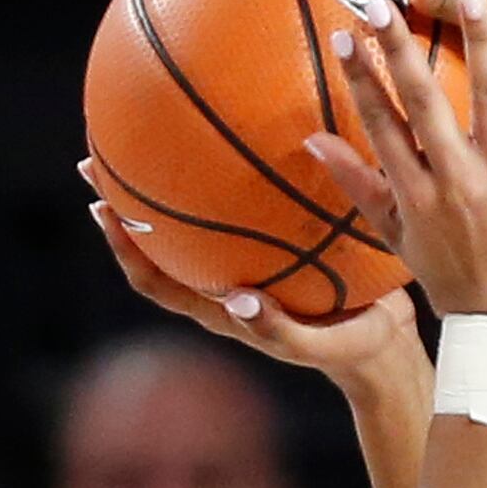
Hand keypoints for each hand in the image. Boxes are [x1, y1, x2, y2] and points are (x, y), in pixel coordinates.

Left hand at [80, 157, 423, 380]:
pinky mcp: (276, 250)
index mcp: (223, 311)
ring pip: (190, 226)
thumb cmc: (355, 345)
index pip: (154, 281)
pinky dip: (226, 178)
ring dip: (161, 189)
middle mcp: (222, 285)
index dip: (124, 248)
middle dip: (124, 205)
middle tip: (97, 161)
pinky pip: (239, 211)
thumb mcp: (324, 344)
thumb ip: (281, 331)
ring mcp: (247, 267)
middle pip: (156, 246)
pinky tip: (239, 142)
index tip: (101, 208)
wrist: (389, 345)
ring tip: (143, 141)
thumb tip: (236, 302)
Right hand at [305, 0, 486, 323]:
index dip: (361, 77)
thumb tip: (313, 138)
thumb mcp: (393, 235)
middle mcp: (454, 182)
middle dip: (400, 49)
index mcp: (413, 194)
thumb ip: (357, 183)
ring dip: (478, 44)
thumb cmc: (446, 277)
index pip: (380, 123)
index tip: (344, 32)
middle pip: (423, 103)